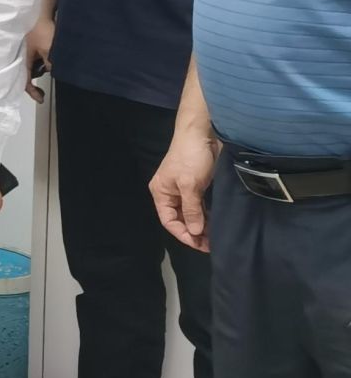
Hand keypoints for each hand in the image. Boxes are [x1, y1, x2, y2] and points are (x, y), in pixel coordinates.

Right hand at [24, 18, 53, 102]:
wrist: (39, 12)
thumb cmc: (41, 29)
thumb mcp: (48, 49)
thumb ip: (50, 63)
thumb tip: (51, 71)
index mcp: (22, 59)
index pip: (24, 81)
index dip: (32, 92)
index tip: (41, 99)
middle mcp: (20, 57)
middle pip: (25, 75)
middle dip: (34, 81)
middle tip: (44, 86)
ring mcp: (24, 51)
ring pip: (30, 67)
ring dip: (38, 70)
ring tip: (47, 69)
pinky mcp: (29, 46)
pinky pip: (34, 59)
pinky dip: (40, 62)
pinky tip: (47, 60)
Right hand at [151, 131, 218, 252]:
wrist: (202, 133)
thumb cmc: (190, 158)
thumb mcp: (190, 185)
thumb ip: (192, 210)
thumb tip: (195, 232)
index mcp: (161, 193)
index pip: (169, 221)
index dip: (183, 234)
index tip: (199, 244)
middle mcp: (171, 193)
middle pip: (180, 219)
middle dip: (193, 232)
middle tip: (211, 244)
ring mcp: (184, 189)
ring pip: (191, 214)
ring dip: (202, 225)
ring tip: (216, 237)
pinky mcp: (198, 185)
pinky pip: (200, 206)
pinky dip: (207, 216)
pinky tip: (216, 223)